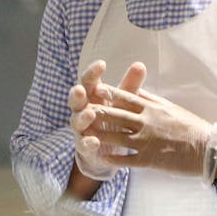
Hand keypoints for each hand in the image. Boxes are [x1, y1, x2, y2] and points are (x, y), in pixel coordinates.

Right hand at [68, 60, 145, 179]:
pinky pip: (84, 145)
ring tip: (89, 114)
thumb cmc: (114, 119)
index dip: (93, 73)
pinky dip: (88, 143)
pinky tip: (94, 141)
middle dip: (77, 95)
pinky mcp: (85, 147)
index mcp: (91, 98)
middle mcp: (82, 111)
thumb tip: (140, 64)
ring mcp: (81, 130)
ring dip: (82, 118)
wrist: (108, 152)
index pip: (89, 82)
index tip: (102, 63)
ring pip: (76, 122)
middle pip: (76, 100)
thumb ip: (129, 85)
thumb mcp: (122, 102)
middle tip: (81, 89)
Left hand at [80, 77, 215, 176]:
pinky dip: (110, 158)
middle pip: (114, 115)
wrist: (208, 149)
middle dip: (95, 112)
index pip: (124, 98)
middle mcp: (146, 122)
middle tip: (79, 109)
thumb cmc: (192, 127)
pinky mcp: (148, 159)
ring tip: (82, 134)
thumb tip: (137, 91)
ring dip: (97, 135)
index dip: (106, 94)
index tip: (92, 89)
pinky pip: (124, 159)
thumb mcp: (172, 108)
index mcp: (152, 108)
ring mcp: (146, 141)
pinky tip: (99, 157)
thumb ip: (152, 100)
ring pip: (115, 137)